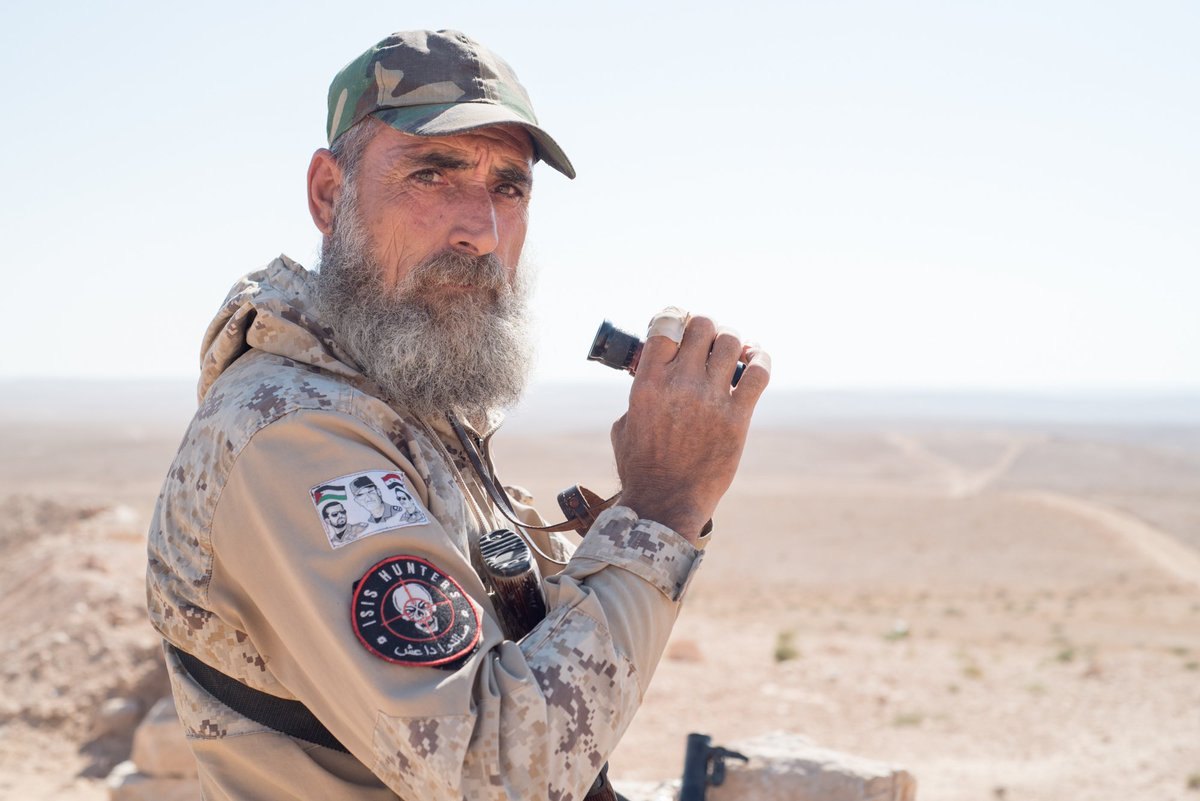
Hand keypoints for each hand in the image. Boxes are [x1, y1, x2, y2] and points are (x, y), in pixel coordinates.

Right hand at [610, 311, 770, 541]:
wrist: (666, 502)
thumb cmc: (641, 468)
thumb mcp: (624, 425)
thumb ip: (638, 395)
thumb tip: (651, 378)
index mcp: (647, 383)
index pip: (666, 326)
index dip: (676, 318)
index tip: (680, 326)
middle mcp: (679, 383)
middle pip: (702, 326)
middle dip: (706, 327)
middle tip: (708, 340)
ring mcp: (710, 399)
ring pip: (731, 342)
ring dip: (732, 341)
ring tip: (733, 351)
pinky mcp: (737, 417)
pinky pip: (759, 372)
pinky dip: (761, 359)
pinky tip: (756, 360)